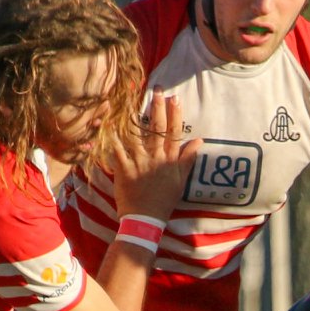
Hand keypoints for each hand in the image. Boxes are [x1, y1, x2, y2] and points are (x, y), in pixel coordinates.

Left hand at [107, 92, 200, 224]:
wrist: (146, 219)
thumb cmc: (164, 201)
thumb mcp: (181, 182)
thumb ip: (188, 160)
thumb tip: (199, 140)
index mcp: (170, 161)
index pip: (175, 133)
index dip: (175, 115)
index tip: (175, 99)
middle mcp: (156, 159)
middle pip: (158, 129)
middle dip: (158, 108)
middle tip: (158, 91)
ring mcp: (140, 164)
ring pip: (138, 136)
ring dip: (136, 117)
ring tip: (133, 100)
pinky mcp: (124, 170)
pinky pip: (118, 150)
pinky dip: (113, 137)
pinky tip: (110, 123)